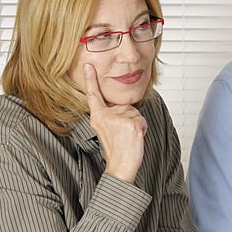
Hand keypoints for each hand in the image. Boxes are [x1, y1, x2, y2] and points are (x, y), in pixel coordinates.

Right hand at [83, 63, 146, 182]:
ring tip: (127, 137)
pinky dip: (142, 128)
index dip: (91, 80)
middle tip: (122, 135)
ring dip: (136, 124)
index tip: (88, 65)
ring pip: (135, 112)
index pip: (94, 95)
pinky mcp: (132, 124)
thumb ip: (111, 115)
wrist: (120, 167)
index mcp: (98, 116)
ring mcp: (119, 119)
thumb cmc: (116, 150)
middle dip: (129, 118)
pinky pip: (142, 119)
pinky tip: (134, 138)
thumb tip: (121, 107)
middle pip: (125, 105)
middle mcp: (106, 116)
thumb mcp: (107, 129)